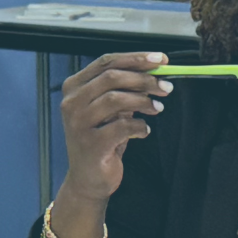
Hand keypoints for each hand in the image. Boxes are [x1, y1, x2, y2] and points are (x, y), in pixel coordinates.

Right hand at [57, 51, 170, 205]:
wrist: (89, 178)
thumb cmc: (102, 140)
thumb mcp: (111, 110)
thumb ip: (125, 90)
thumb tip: (154, 71)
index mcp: (74, 87)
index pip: (106, 62)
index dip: (135, 58)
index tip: (161, 60)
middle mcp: (71, 102)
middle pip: (112, 77)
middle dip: (144, 79)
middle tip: (166, 87)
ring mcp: (78, 123)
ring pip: (116, 99)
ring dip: (143, 101)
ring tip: (157, 108)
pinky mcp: (90, 144)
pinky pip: (122, 126)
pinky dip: (139, 126)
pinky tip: (144, 131)